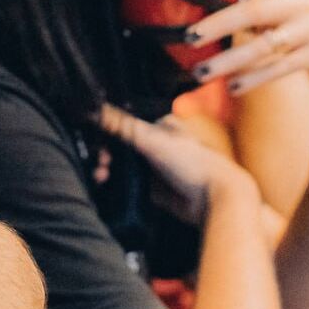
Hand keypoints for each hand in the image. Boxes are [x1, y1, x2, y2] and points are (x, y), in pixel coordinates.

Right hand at [99, 104, 257, 225]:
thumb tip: (95, 109)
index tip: (94, 141)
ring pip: (122, 165)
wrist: (214, 199)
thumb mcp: (154, 140)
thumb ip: (123, 125)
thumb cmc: (192, 163)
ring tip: (101, 177)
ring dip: (107, 169)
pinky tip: (105, 186)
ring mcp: (155, 166)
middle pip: (120, 145)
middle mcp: (157, 144)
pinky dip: (115, 184)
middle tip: (98, 165)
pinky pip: (128, 184)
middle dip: (105, 154)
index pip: (124, 123)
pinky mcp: (153, 188)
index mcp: (160, 126)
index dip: (106, 132)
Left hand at [186, 0, 308, 98]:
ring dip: (229, 61)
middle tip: (190, 37)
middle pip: (256, 10)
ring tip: (200, 73)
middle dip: (219, 24)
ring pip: (264, 45)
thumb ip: (262, 13)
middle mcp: (305, 5)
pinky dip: (254, 78)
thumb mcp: (291, 19)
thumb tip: (211, 20)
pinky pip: (281, 66)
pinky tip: (232, 87)